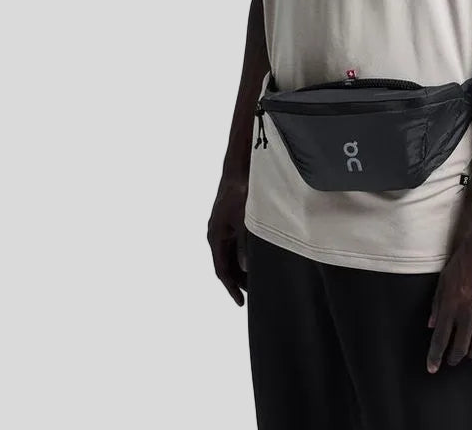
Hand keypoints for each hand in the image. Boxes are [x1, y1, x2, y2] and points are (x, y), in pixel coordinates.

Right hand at [207, 175, 249, 306]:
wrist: (238, 169)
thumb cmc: (240, 193)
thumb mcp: (245, 221)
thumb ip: (244, 245)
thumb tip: (245, 268)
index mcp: (215, 236)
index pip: (221, 269)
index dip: (231, 287)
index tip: (240, 302)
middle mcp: (216, 234)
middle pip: (225, 265)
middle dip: (238, 280)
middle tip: (253, 295)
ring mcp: (223, 228)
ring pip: (230, 255)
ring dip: (241, 268)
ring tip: (256, 281)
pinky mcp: (230, 221)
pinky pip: (234, 244)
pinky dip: (243, 255)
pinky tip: (255, 259)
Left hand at [426, 226, 471, 372]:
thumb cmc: (467, 256)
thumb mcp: (445, 277)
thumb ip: (438, 303)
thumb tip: (432, 324)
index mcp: (451, 305)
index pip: (440, 340)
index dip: (435, 357)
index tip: (432, 367)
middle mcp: (469, 313)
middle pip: (460, 348)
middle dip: (453, 358)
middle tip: (451, 359)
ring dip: (471, 351)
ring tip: (468, 349)